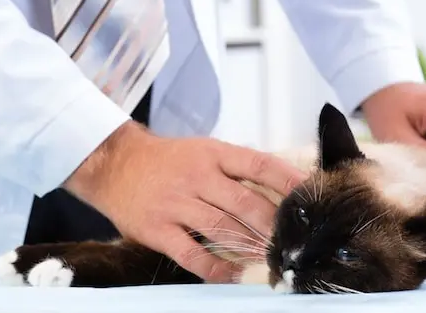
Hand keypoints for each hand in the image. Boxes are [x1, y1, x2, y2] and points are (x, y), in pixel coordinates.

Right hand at [63, 121, 307, 282]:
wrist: (116, 165)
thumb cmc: (167, 160)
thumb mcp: (203, 151)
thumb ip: (236, 168)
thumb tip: (279, 186)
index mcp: (212, 154)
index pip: (258, 164)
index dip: (286, 179)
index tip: (310, 195)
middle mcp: (196, 176)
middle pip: (245, 202)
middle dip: (274, 223)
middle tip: (295, 239)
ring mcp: (176, 204)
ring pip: (222, 228)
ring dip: (251, 247)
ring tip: (273, 259)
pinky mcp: (157, 229)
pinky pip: (192, 254)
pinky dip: (215, 268)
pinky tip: (233, 275)